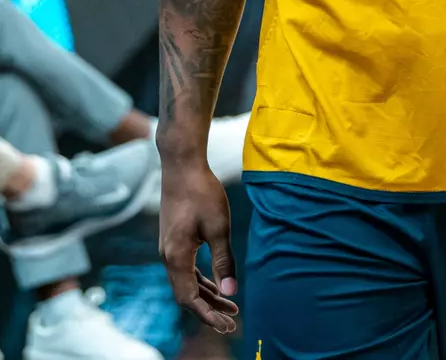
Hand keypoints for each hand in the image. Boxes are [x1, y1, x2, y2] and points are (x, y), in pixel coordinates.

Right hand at [159, 163, 238, 332]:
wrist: (182, 166)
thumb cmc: (202, 192)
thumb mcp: (218, 227)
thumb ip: (223, 260)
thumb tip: (231, 291)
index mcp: (176, 257)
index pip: (189, 299)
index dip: (208, 315)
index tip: (226, 325)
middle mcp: (168, 256)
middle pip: (186, 294)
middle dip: (209, 309)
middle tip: (232, 320)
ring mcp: (168, 248)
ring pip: (186, 282)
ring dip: (206, 294)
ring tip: (230, 304)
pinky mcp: (173, 239)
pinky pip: (186, 268)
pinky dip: (201, 279)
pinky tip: (216, 282)